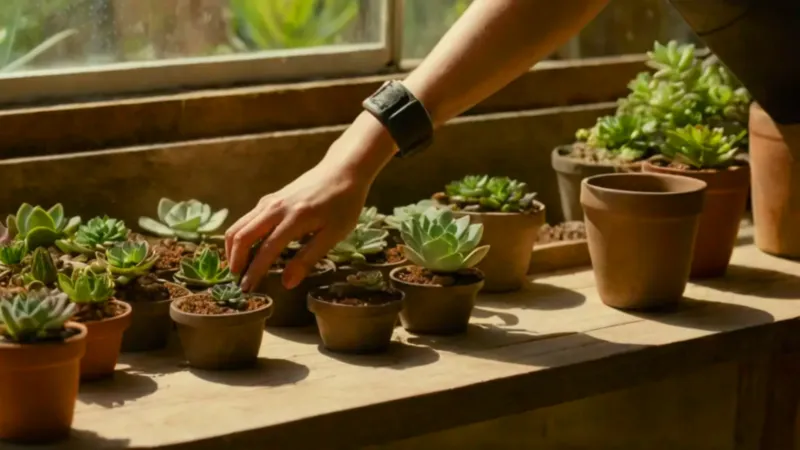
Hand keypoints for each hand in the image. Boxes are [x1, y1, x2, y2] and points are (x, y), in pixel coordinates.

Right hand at [225, 159, 369, 291]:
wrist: (343, 170)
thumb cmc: (343, 204)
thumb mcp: (333, 234)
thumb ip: (308, 258)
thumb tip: (287, 283)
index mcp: (294, 218)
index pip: (266, 250)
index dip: (254, 271)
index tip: (248, 289)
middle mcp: (275, 208)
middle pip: (242, 235)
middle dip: (235, 260)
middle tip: (238, 281)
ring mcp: (270, 201)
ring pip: (240, 225)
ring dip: (234, 248)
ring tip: (238, 267)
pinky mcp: (270, 199)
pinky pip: (247, 219)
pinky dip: (241, 236)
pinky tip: (247, 248)